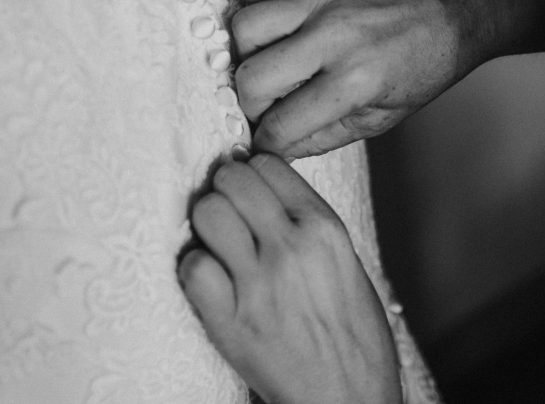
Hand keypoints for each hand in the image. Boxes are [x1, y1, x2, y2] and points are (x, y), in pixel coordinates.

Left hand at [178, 154, 400, 403]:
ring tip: (219, 244)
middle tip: (230, 214)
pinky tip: (211, 280)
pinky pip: (192, 266)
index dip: (253, 174)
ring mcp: (258, 283)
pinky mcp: (229, 320)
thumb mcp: (348, 264)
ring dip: (206, 224)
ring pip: (206, 212)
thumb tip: (267, 191)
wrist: (348, 399)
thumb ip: (309, 224)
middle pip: (231, 179)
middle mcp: (291, 247)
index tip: (250, 190)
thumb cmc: (353, 337)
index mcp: (325, 229)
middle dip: (225, 191)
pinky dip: (195, 268)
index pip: (269, 165)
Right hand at [233, 0, 501, 158]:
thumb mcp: (381, 119)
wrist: (454, 12)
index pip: (279, 125)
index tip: (270, 141)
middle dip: (250, 104)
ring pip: (245, 25)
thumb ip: (324, 136)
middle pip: (251, 77)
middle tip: (268, 106)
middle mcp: (333, 38)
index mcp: (353, 82)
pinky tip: (270, 11)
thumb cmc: (422, 68)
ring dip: (247, 52)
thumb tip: (276, 148)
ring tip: (270, 61)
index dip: (267, 142)